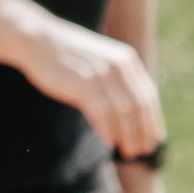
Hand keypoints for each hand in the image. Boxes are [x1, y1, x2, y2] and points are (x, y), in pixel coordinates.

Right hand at [18, 12, 164, 158]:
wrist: (38, 41)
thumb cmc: (67, 56)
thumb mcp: (99, 61)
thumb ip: (116, 79)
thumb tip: (128, 110)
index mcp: (126, 60)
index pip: (148, 94)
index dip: (153, 120)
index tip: (155, 139)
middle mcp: (118, 66)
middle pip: (139, 106)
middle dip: (143, 132)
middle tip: (142, 151)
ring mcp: (101, 75)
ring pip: (123, 112)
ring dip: (128, 135)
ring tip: (128, 151)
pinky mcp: (83, 85)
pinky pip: (103, 113)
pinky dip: (108, 130)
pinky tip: (109, 141)